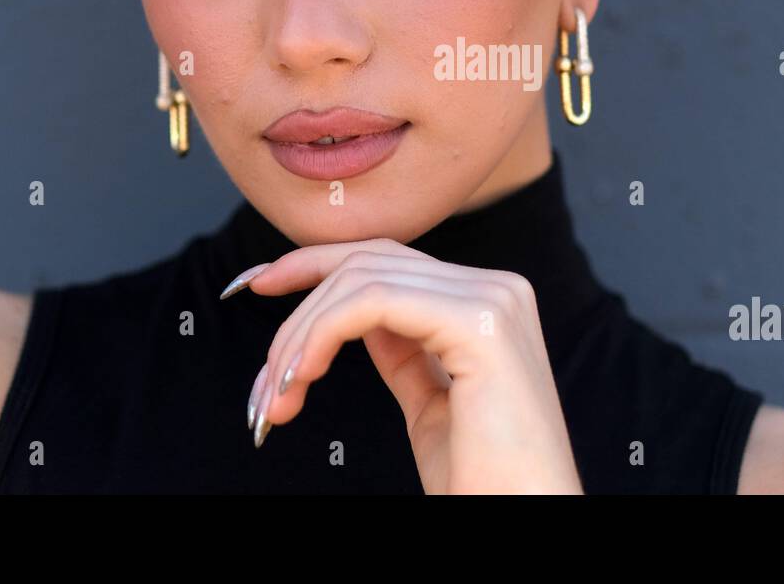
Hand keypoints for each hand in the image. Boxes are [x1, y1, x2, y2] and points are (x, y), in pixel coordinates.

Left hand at [222, 238, 584, 493]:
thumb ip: (404, 350)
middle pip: (369, 261)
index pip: (388, 260)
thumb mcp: (431, 403)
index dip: (314, 265)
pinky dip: (322, 334)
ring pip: (362, 280)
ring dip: (301, 336)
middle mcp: (498, 288)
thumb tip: (354, 316)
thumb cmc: (485, 484)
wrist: (526, 524)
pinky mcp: (480, 322)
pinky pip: (375, 302)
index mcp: (490, 302)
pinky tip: (301, 377)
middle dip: (297, 312)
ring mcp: (493, 299)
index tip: (257, 285)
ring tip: (277, 398)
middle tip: (262, 385)